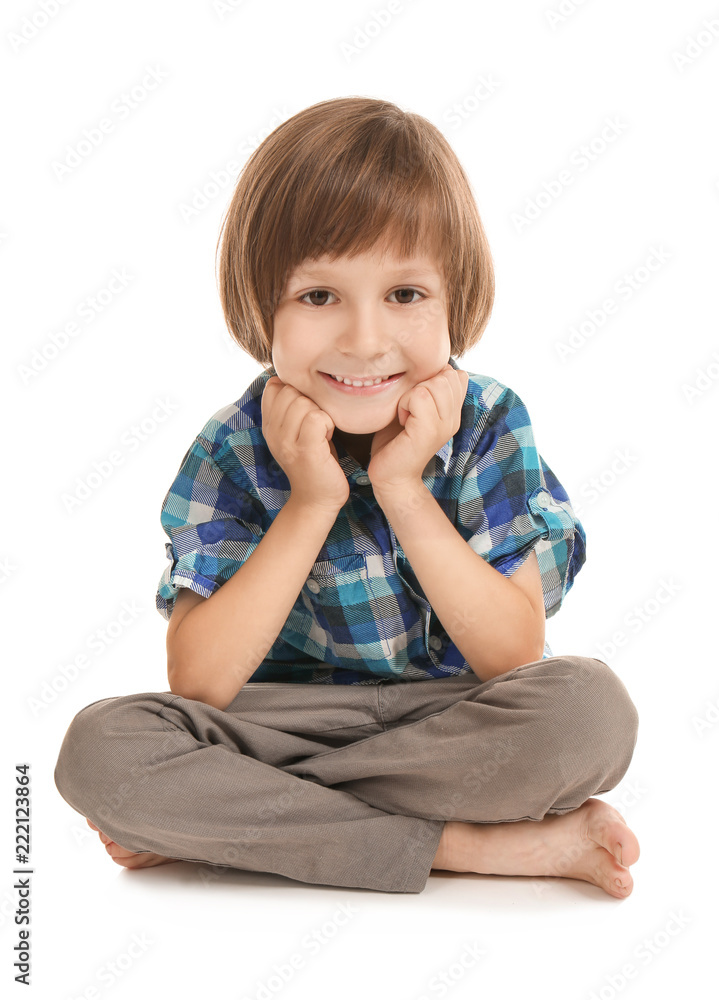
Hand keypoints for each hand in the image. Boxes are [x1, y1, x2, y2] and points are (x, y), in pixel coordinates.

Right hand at [261, 376, 349, 512]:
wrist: (316, 500)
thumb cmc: (315, 461)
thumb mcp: (295, 431)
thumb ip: (291, 406)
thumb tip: (292, 376)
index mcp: (269, 424)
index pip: (274, 385)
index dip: (295, 390)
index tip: (306, 410)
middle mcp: (272, 432)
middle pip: (290, 390)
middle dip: (310, 401)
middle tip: (318, 424)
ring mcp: (286, 442)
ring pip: (304, 403)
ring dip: (321, 413)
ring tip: (323, 432)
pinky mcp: (305, 451)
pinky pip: (317, 418)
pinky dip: (329, 424)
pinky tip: (328, 437)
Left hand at [368, 363, 468, 495]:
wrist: (391, 477)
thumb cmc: (395, 442)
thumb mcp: (411, 409)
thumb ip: (424, 389)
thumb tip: (428, 365)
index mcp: (453, 412)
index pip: (455, 375)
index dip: (431, 380)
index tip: (416, 403)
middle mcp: (454, 418)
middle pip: (446, 375)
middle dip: (420, 385)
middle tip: (408, 410)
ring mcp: (444, 425)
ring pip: (433, 384)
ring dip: (410, 395)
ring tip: (405, 416)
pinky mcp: (428, 432)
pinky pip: (419, 396)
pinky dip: (404, 404)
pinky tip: (401, 422)